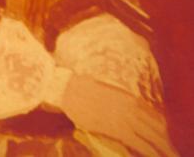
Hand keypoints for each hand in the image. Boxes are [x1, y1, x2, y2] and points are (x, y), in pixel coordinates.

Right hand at [62, 74, 176, 156]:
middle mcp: (131, 106)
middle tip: (170, 152)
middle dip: (165, 142)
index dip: (162, 130)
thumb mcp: (107, 93)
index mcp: (130, 97)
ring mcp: (125, 117)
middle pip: (157, 127)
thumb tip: (129, 111)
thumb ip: (121, 102)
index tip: (164, 139)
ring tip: (166, 156)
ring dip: (161, 149)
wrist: (69, 89)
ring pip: (152, 137)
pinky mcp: (117, 128)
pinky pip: (139, 143)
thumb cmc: (84, 90)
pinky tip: (153, 156)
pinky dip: (148, 151)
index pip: (155, 116)